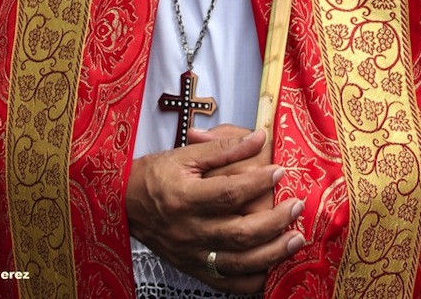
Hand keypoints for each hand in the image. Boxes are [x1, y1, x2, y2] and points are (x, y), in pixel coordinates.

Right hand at [126, 128, 304, 293]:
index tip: (280, 171)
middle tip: (296, 206)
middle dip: (274, 221)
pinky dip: (252, 280)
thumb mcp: (184, 154)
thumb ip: (223, 147)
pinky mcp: (193, 269)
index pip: (228, 193)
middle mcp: (188, 230)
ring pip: (238, 262)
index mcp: (184, 197)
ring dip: (272, 252)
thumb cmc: (156, 175)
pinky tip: (272, 269)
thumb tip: (259, 137)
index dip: (258, 183)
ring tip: (296, 239)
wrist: (124, 204)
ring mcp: (191, 254)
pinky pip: (227, 283)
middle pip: (239, 232)